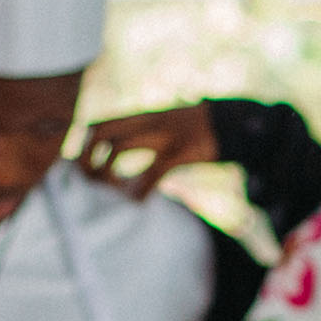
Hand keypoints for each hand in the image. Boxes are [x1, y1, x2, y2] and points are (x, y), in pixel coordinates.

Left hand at [75, 105, 219, 200]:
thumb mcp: (169, 126)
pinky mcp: (181, 151)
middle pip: (100, 132)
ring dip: (108, 175)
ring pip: (118, 148)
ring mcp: (163, 135)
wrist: (235, 123)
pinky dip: (140, 191)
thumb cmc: (199, 130)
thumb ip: (147, 134)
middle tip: (92, 183)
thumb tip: (127, 151)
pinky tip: (139, 203)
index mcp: (144, 116)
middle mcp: (148, 122)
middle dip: (87, 159)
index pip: (100, 124)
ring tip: (114, 193)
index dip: (85, 147)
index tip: (88, 169)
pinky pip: (152, 172)